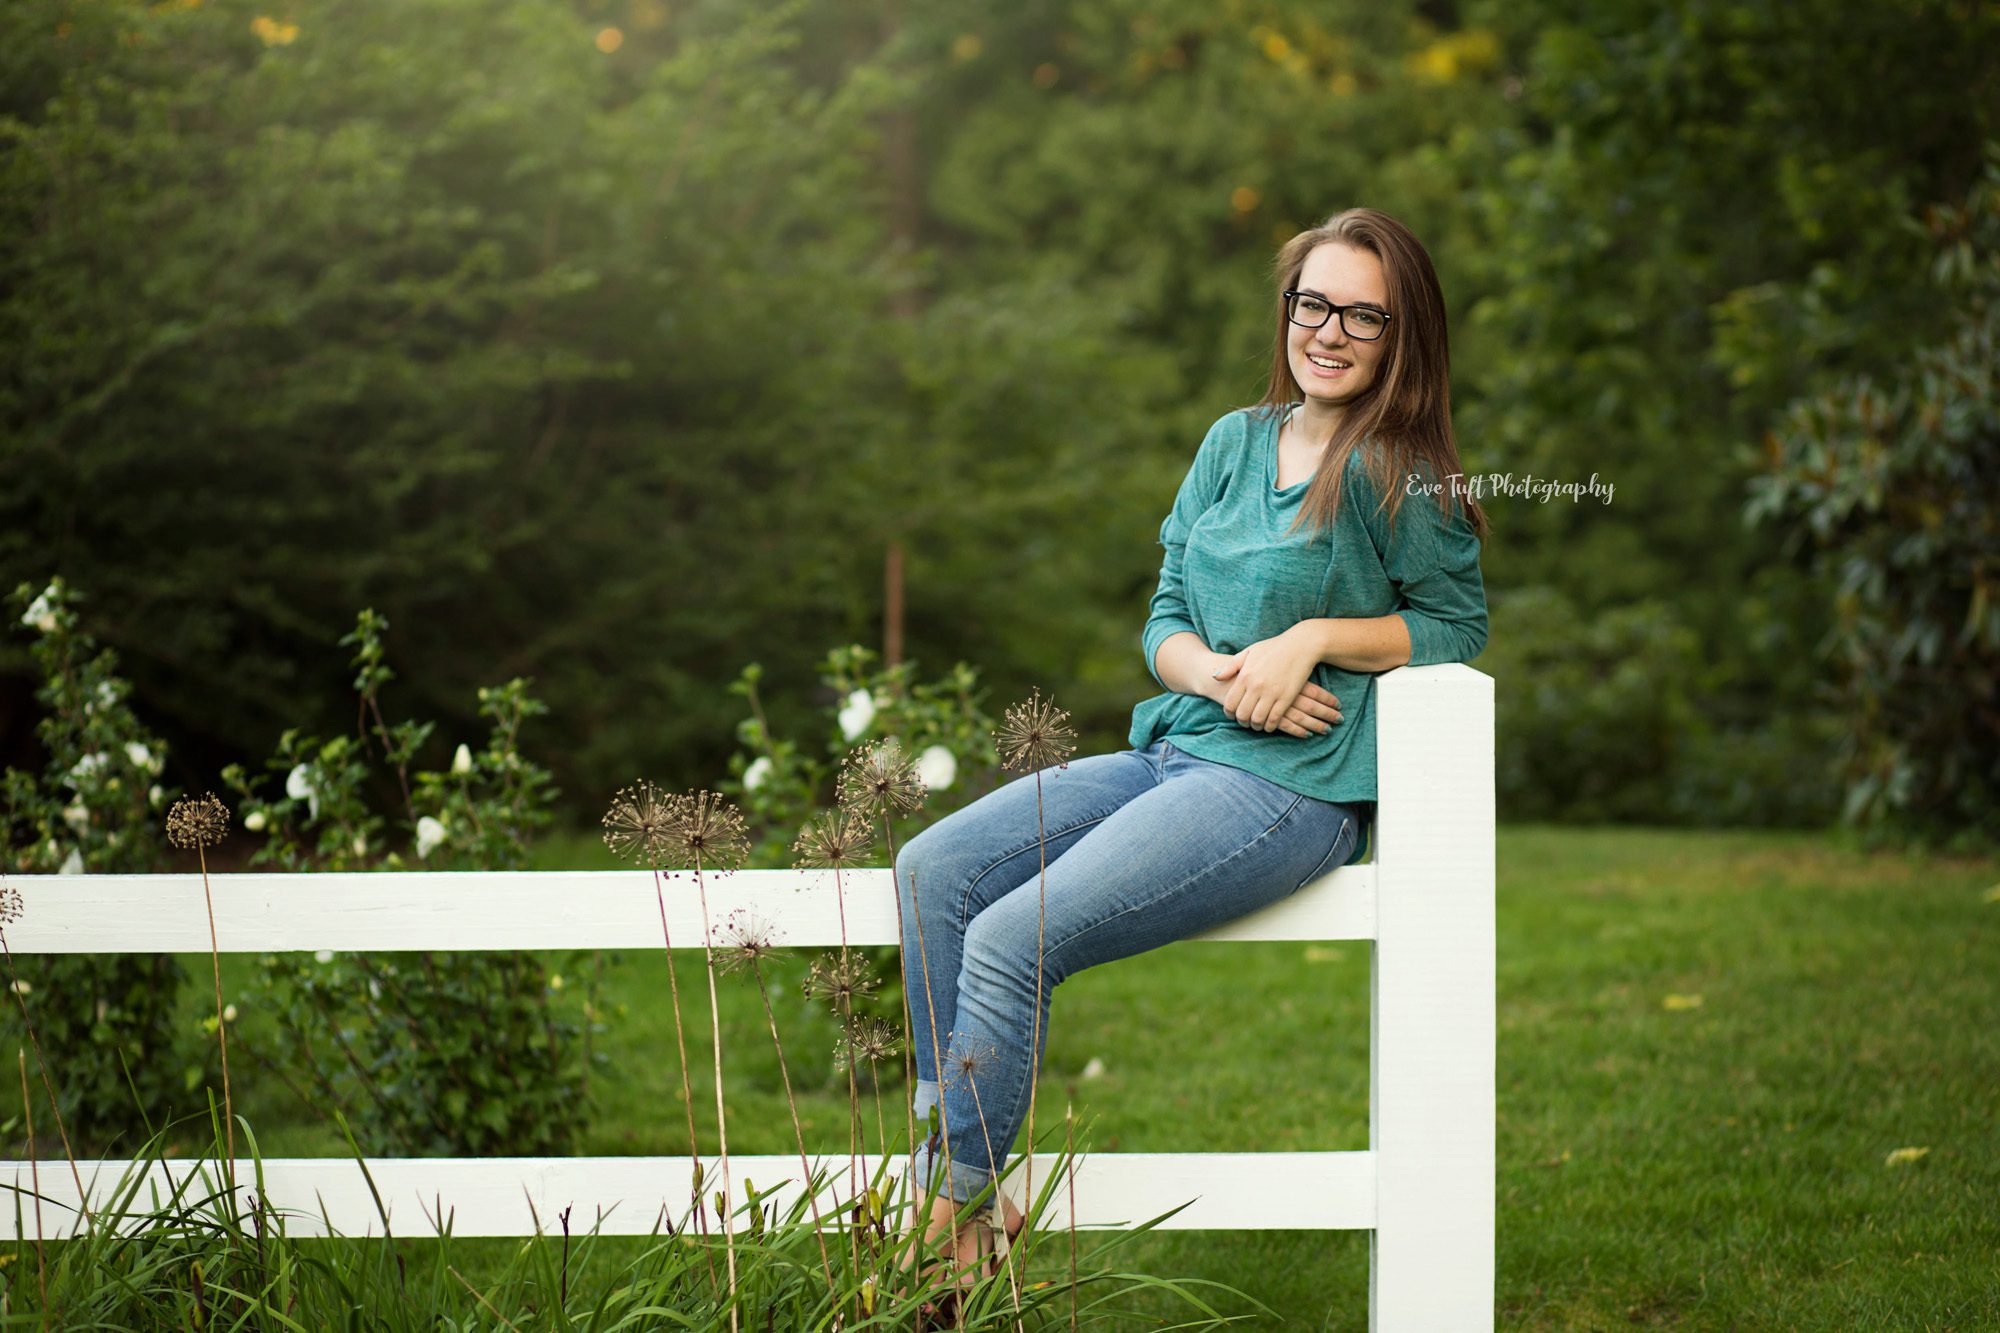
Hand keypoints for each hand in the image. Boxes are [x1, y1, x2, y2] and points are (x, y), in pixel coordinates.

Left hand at [1206, 631, 1342, 735]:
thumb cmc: (1273, 647)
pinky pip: (1274, 719)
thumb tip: (1214, 677)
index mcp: (1245, 675)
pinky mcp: (1286, 697)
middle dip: (1242, 721)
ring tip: (1257, 724)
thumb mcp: (1249, 652)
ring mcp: (1271, 692)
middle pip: (1242, 714)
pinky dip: (1270, 726)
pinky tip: (1269, 725)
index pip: (1230, 703)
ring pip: (1257, 719)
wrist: (1300, 645)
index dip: (1229, 713)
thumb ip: (1230, 666)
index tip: (1232, 715)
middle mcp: (1256, 686)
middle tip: (1245, 722)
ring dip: (1256, 725)